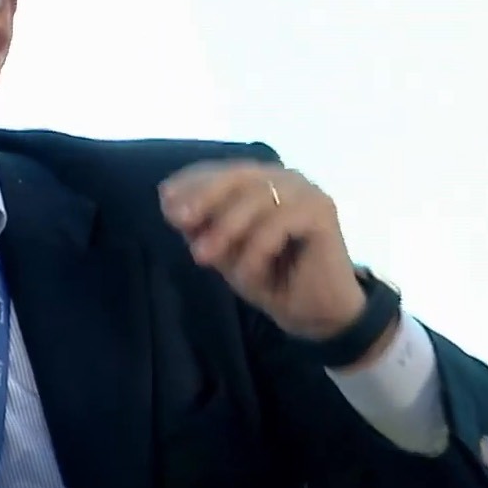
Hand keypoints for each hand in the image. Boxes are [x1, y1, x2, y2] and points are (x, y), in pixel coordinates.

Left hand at [160, 160, 366, 339]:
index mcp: (262, 182)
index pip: (222, 171)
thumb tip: (169, 201)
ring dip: (225, 229)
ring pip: (257, 197)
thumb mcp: (224, 252)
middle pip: (238, 176)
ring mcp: (306, 192)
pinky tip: (247, 275)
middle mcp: (285, 179)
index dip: (192, 181)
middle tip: (179, 220)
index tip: (164, 200)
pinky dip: (257, 249)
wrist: (313, 315)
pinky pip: (279, 222)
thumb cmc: (269, 278)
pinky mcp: (322, 211)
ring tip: (203, 258)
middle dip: (204, 197)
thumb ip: (201, 226)